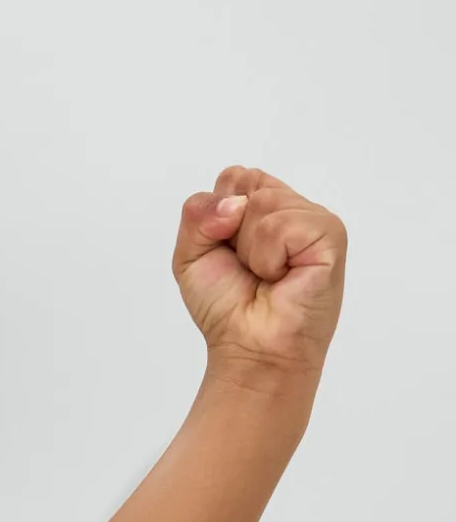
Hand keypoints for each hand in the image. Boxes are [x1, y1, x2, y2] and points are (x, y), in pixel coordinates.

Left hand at [172, 165, 346, 383]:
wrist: (249, 345)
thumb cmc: (227, 305)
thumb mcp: (190, 255)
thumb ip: (197, 214)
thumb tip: (235, 203)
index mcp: (264, 206)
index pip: (233, 177)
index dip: (215, 215)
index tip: (226, 252)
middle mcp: (292, 207)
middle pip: (245, 183)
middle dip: (229, 233)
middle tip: (248, 268)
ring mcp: (314, 219)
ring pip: (262, 203)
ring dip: (250, 249)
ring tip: (267, 275)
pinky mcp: (330, 235)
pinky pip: (281, 226)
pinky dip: (268, 258)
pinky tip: (282, 277)